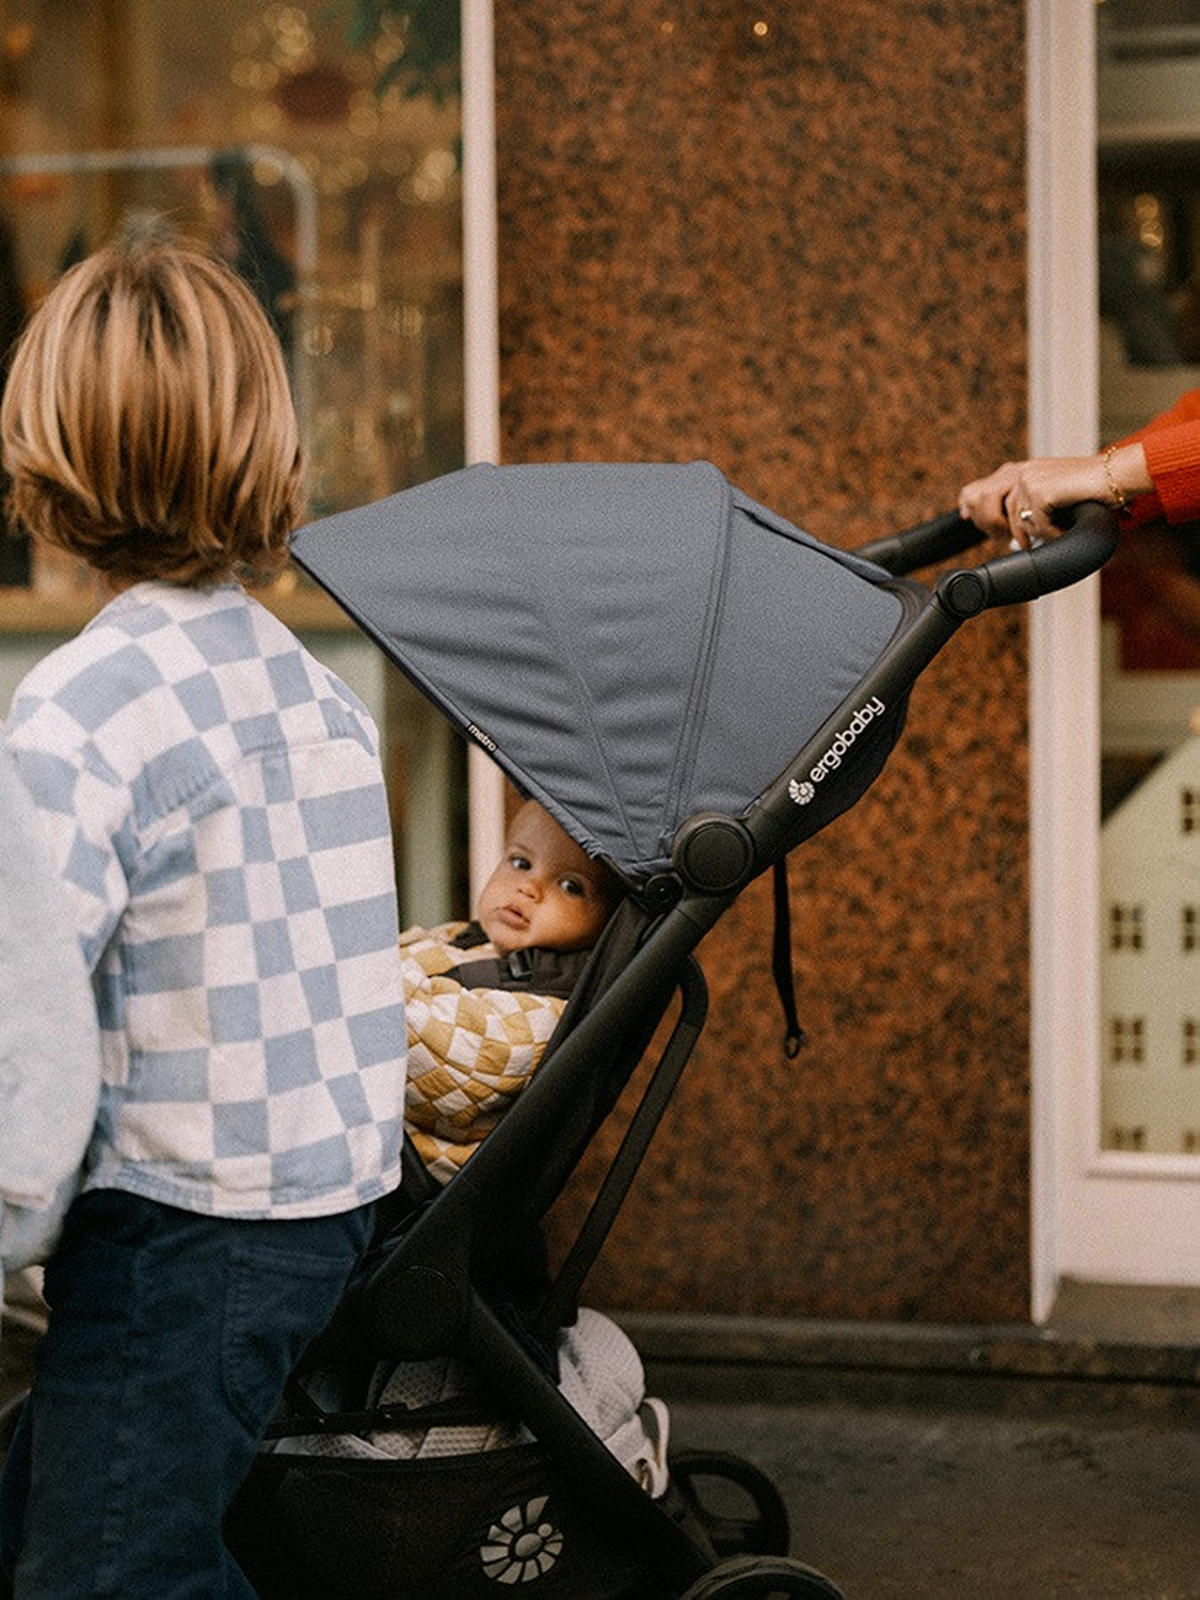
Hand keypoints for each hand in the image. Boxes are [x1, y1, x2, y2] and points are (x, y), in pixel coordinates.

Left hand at [958, 455, 1110, 547]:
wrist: (1116, 477)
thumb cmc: (1091, 492)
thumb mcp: (1053, 499)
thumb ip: (1030, 509)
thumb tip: (1011, 538)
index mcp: (1024, 471)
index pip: (984, 487)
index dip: (971, 503)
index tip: (963, 513)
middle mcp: (1023, 471)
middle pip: (992, 509)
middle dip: (1002, 530)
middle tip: (1018, 544)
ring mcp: (1030, 479)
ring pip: (1018, 522)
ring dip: (1038, 532)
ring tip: (1058, 527)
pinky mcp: (1039, 491)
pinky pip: (1036, 525)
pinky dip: (1052, 531)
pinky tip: (1065, 524)